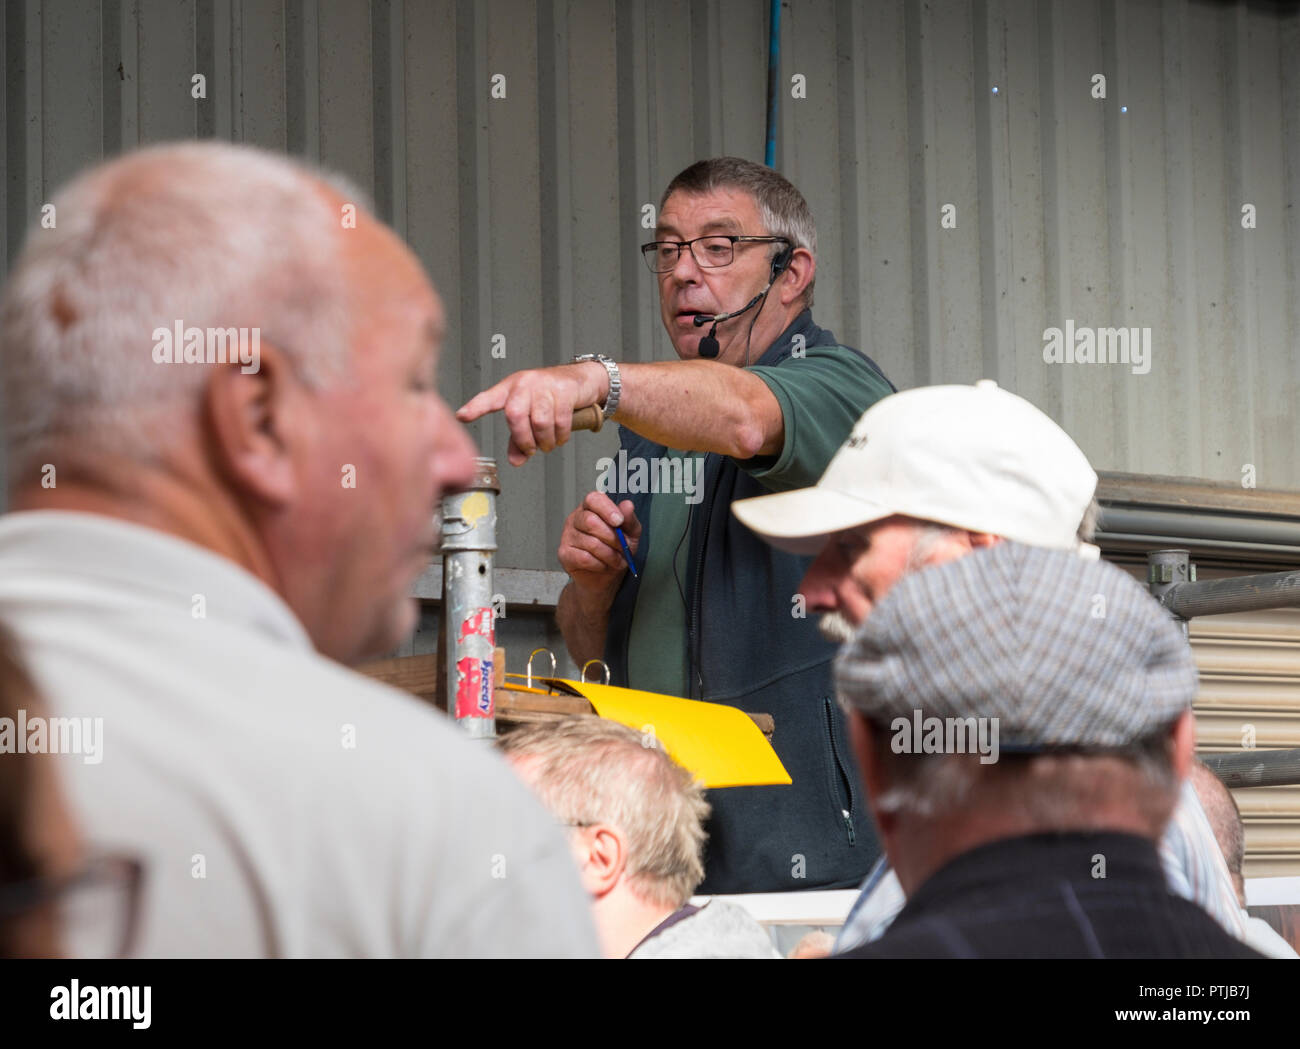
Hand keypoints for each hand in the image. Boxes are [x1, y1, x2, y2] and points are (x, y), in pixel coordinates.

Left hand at [457, 363, 606, 465]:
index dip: (475, 408)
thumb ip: (519, 438)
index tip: (462, 416)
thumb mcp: (530, 413)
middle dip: (523, 439)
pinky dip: (561, 436)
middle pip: (515, 415)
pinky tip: (560, 436)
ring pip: (540, 422)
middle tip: (531, 449)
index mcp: (510, 388)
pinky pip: (560, 421)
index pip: (489, 398)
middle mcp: (525, 384)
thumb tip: (516, 460)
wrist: (581, 379)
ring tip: (548, 443)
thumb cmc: (550, 395)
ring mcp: (545, 386)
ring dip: (545, 441)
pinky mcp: (564, 391)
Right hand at [558, 492, 640, 601]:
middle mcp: (576, 518)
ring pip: (590, 542)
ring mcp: (567, 535)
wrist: (605, 578)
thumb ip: (629, 520)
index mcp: (592, 508)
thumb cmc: (616, 551)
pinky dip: (599, 564)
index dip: (607, 509)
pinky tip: (603, 565)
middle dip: (612, 538)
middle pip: (591, 521)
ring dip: (610, 554)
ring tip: (617, 560)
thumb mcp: (631, 534)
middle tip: (623, 548)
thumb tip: (628, 505)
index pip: (594, 499)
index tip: (619, 522)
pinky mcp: (564, 553)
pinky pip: (584, 558)